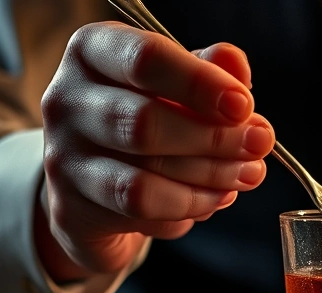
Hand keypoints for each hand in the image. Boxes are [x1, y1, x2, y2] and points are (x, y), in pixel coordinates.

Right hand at [36, 22, 273, 281]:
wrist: (96, 183)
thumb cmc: (144, 118)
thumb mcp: (177, 85)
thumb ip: (209, 71)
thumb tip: (234, 65)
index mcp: (92, 51)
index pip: (145, 58)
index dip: (200, 83)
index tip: (243, 106)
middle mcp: (66, 100)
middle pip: (145, 123)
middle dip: (215, 139)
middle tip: (258, 145)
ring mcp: (63, 158)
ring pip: (144, 176)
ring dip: (209, 178)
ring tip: (245, 176)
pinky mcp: (71, 208)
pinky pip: (141, 211)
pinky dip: (188, 207)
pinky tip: (213, 199)